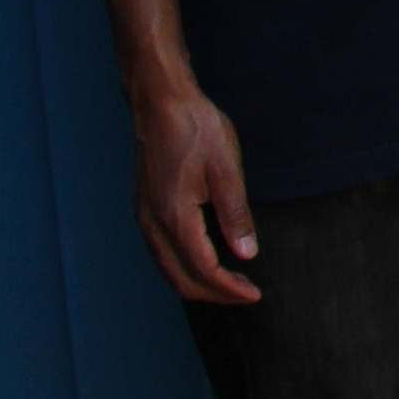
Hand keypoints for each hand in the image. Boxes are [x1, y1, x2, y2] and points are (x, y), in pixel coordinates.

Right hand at [128, 83, 257, 304]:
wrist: (160, 103)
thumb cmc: (196, 130)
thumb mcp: (226, 170)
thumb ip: (236, 215)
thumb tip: (247, 254)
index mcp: (174, 216)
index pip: (203, 270)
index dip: (230, 289)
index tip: (255, 295)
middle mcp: (152, 223)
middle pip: (180, 279)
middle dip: (214, 294)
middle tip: (246, 295)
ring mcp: (143, 217)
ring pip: (167, 269)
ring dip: (198, 283)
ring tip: (231, 284)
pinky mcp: (143, 208)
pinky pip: (160, 252)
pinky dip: (183, 267)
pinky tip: (205, 261)